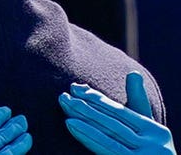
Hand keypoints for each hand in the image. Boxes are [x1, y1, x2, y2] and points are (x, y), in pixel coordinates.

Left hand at [59, 72, 174, 153]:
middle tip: (63, 97)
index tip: (75, 88)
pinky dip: (90, 139)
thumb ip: (138, 104)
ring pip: (109, 137)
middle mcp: (154, 145)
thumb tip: (132, 73)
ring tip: (66, 113)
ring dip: (85, 123)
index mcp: (157, 131)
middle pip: (113, 123)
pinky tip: (74, 128)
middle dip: (86, 109)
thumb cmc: (151, 154)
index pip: (121, 112)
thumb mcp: (149, 130)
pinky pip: (107, 151)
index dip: (98, 100)